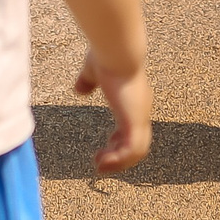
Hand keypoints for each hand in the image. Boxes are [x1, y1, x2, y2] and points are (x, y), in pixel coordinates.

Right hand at [75, 49, 152, 173]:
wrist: (117, 53)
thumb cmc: (108, 57)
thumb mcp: (93, 71)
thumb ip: (88, 81)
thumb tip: (79, 89)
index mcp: (134, 99)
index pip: (135, 127)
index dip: (123, 139)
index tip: (109, 145)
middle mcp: (140, 109)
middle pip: (139, 143)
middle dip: (121, 156)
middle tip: (101, 162)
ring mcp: (140, 116)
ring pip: (137, 150)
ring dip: (119, 162)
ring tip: (100, 166)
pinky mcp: (134, 121)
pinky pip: (132, 150)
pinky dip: (119, 160)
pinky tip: (103, 163)